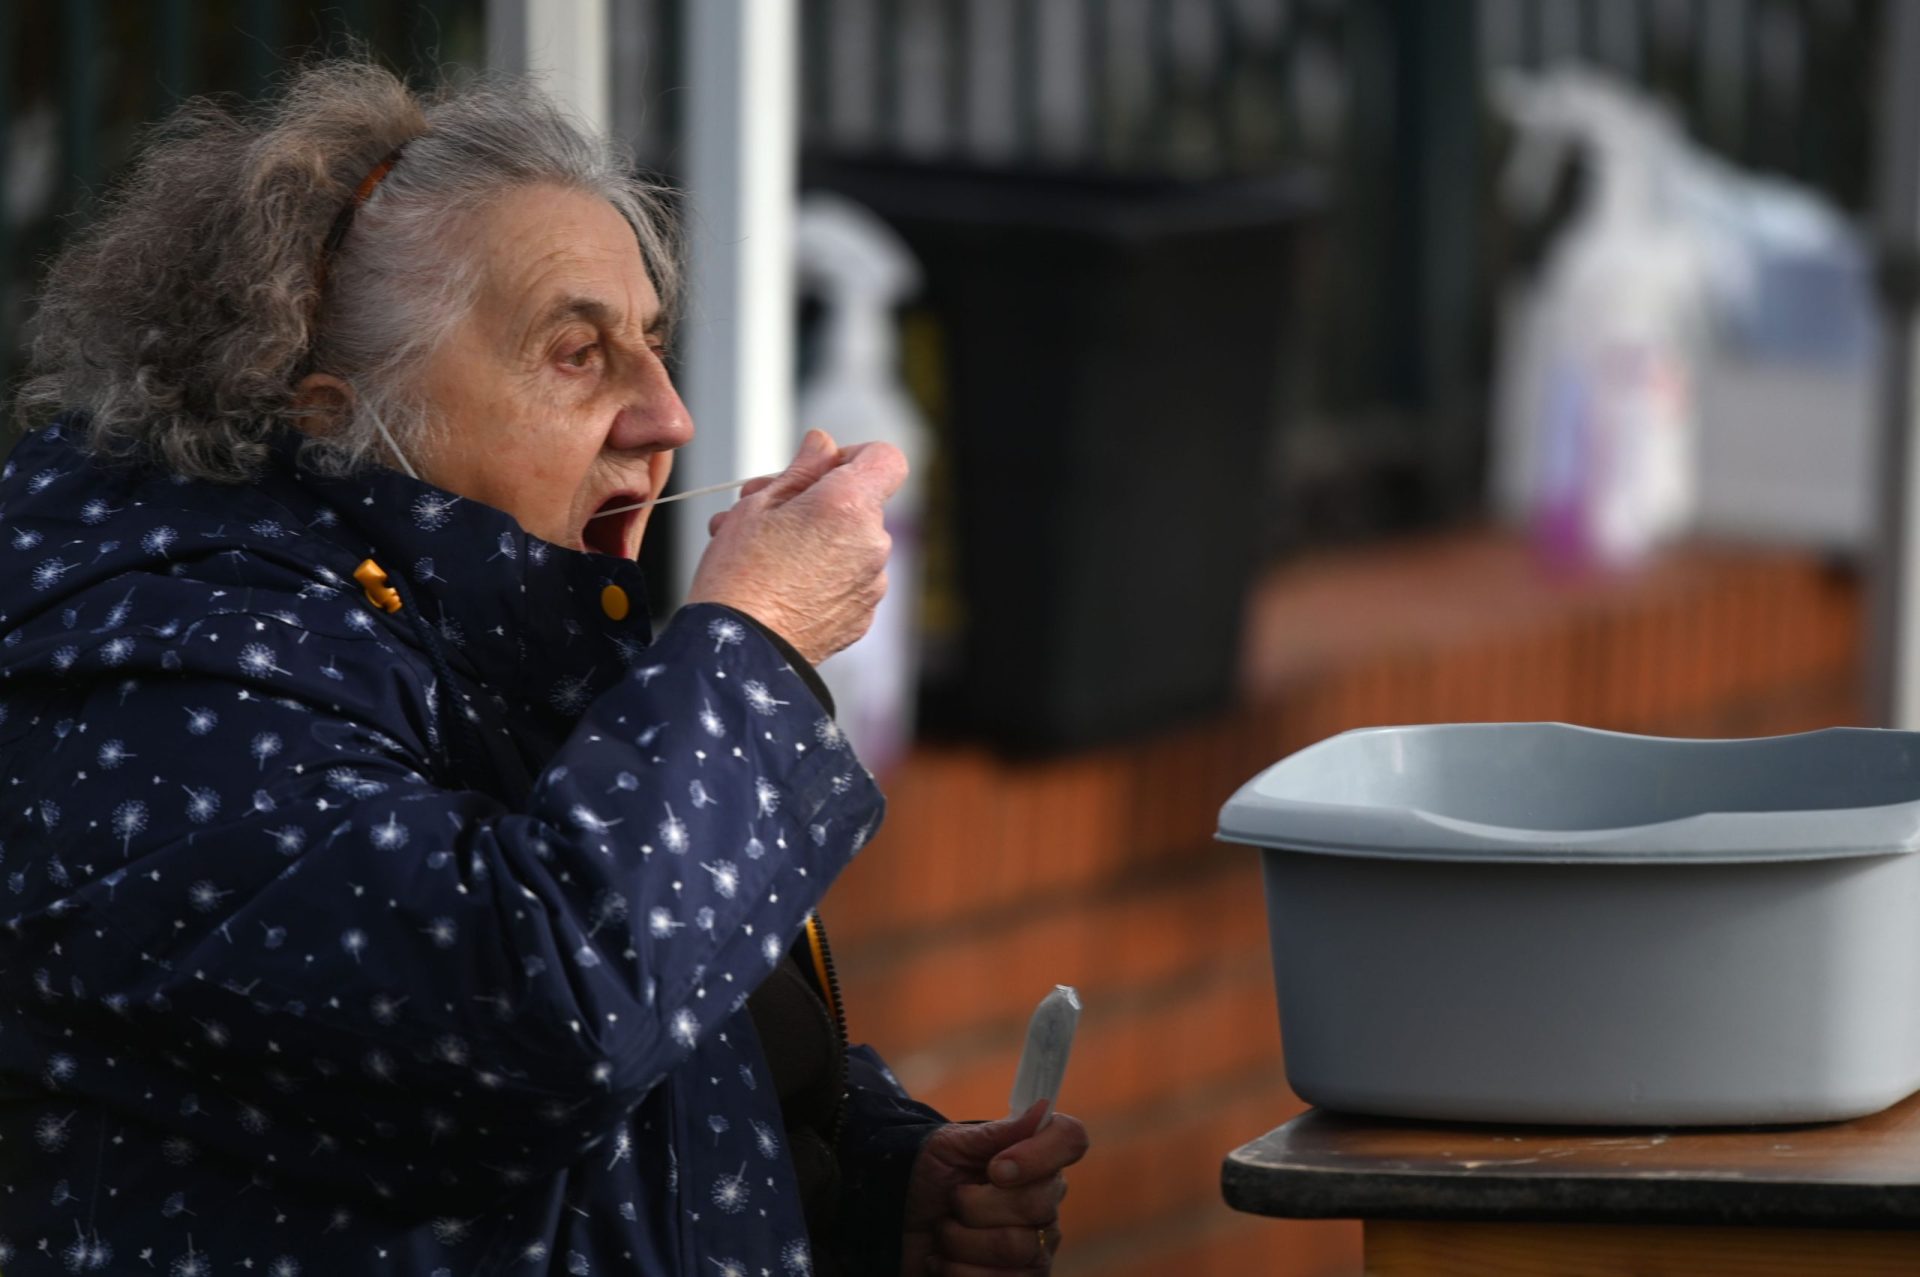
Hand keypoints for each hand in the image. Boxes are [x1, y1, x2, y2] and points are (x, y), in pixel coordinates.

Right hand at [689, 429, 906, 664]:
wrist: (741, 655)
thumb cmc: (740, 579)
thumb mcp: (759, 506)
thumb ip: (801, 469)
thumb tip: (822, 445)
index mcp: (850, 506)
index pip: (885, 458)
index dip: (852, 455)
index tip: (819, 468)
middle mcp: (872, 545)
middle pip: (858, 502)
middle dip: (812, 499)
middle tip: (758, 506)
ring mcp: (871, 583)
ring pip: (849, 542)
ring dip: (811, 538)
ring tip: (757, 551)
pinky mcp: (862, 615)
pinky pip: (847, 579)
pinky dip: (820, 574)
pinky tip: (778, 583)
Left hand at [899, 1102, 1089, 1275]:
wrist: (895, 1225)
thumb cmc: (926, 1180)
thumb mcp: (949, 1146)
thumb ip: (995, 1133)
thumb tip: (1043, 1107)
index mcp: (1034, 1158)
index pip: (1071, 1140)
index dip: (1038, 1155)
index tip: (996, 1167)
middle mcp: (1046, 1202)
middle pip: (1038, 1202)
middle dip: (975, 1204)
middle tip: (953, 1200)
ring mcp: (1038, 1247)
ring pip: (1014, 1247)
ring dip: (959, 1240)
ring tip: (943, 1232)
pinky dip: (958, 1272)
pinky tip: (945, 1260)